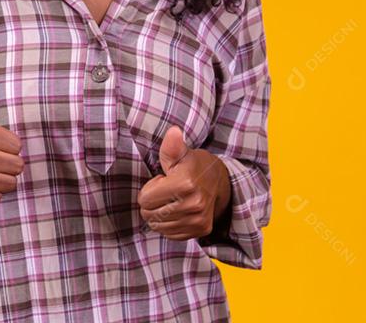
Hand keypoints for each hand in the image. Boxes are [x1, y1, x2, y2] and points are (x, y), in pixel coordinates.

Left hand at [137, 126, 231, 240]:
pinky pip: (170, 234)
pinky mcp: (200, 231)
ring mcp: (198, 220)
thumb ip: (172, 145)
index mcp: (185, 184)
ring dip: (159, 214)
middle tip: (166, 191)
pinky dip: (168, 224)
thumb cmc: (194, 166)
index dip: (149, 189)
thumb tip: (173, 132)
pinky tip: (176, 211)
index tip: (162, 181)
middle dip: (151, 202)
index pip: (145, 199)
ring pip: (158, 226)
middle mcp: (193, 205)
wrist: (220, 182)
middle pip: (149, 214)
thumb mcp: (182, 153)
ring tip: (172, 200)